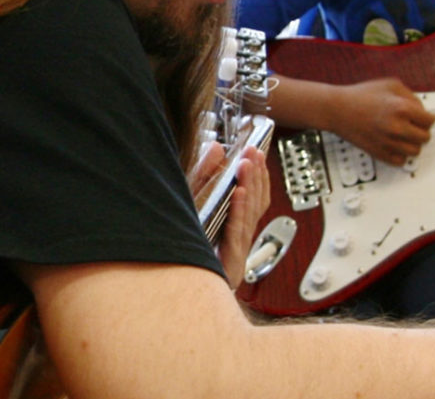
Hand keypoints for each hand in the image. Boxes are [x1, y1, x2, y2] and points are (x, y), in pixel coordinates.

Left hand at [187, 141, 270, 287]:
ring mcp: (237, 249)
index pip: (255, 196)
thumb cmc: (185, 250)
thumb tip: (216, 148)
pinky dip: (240, 211)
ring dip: (250, 186)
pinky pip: (237, 231)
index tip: (257, 151)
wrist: (175, 287)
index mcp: (234, 226)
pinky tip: (239, 193)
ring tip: (247, 164)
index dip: (259, 173)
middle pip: (256, 202)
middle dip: (256, 174)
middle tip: (254, 151)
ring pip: (250, 213)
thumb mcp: (193, 203)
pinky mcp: (230, 260)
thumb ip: (205, 175)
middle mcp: (240, 237)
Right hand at [326, 78, 434, 165]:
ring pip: (415, 151)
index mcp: (402, 108)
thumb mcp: (390, 85)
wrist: (337, 109)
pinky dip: (400, 154)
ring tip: (404, 135)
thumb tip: (422, 110)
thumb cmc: (361, 95)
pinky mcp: (379, 153)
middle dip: (421, 130)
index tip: (426, 118)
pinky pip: (400, 161)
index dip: (429, 118)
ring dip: (412, 143)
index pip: (430, 121)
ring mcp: (388, 142)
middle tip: (414, 126)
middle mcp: (397, 127)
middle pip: (425, 137)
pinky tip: (395, 144)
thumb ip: (411, 96)